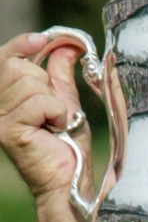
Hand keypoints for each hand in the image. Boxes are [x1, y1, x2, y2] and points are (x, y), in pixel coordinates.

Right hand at [0, 33, 92, 204]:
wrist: (68, 182)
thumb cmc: (67, 148)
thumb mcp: (66, 104)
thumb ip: (61, 76)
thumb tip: (66, 46)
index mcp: (5, 97)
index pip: (4, 58)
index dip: (22, 44)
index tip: (43, 40)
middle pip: (18, 67)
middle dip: (46, 85)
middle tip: (55, 113)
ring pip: (29, 82)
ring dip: (54, 103)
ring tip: (56, 125)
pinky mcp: (8, 129)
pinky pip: (39, 102)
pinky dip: (57, 113)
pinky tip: (56, 130)